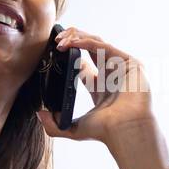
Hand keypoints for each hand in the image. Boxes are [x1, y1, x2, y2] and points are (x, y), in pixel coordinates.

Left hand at [35, 26, 156, 146]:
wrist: (123, 130)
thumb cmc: (104, 131)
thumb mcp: (72, 128)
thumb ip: (53, 125)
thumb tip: (39, 114)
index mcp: (99, 85)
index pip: (82, 63)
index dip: (68, 54)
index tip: (54, 51)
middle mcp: (110, 73)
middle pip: (90, 47)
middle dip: (72, 39)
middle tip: (55, 39)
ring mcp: (121, 67)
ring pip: (97, 43)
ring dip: (77, 37)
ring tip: (59, 41)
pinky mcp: (130, 63)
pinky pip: (105, 47)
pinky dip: (87, 43)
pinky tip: (73, 43)